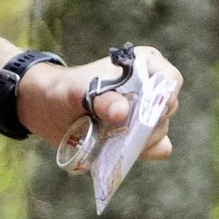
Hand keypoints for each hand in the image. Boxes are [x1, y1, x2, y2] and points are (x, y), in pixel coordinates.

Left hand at [18, 42, 182, 158]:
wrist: (48, 110)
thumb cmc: (64, 90)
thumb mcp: (77, 92)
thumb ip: (99, 99)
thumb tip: (121, 112)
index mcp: (142, 66)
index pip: (170, 78)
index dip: (167, 92)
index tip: (155, 106)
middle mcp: (150, 90)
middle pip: (166, 110)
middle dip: (145, 123)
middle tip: (119, 128)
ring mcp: (146, 115)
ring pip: (160, 132)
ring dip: (138, 140)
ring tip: (109, 138)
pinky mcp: (140, 137)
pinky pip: (157, 149)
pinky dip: (142, 152)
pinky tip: (119, 151)